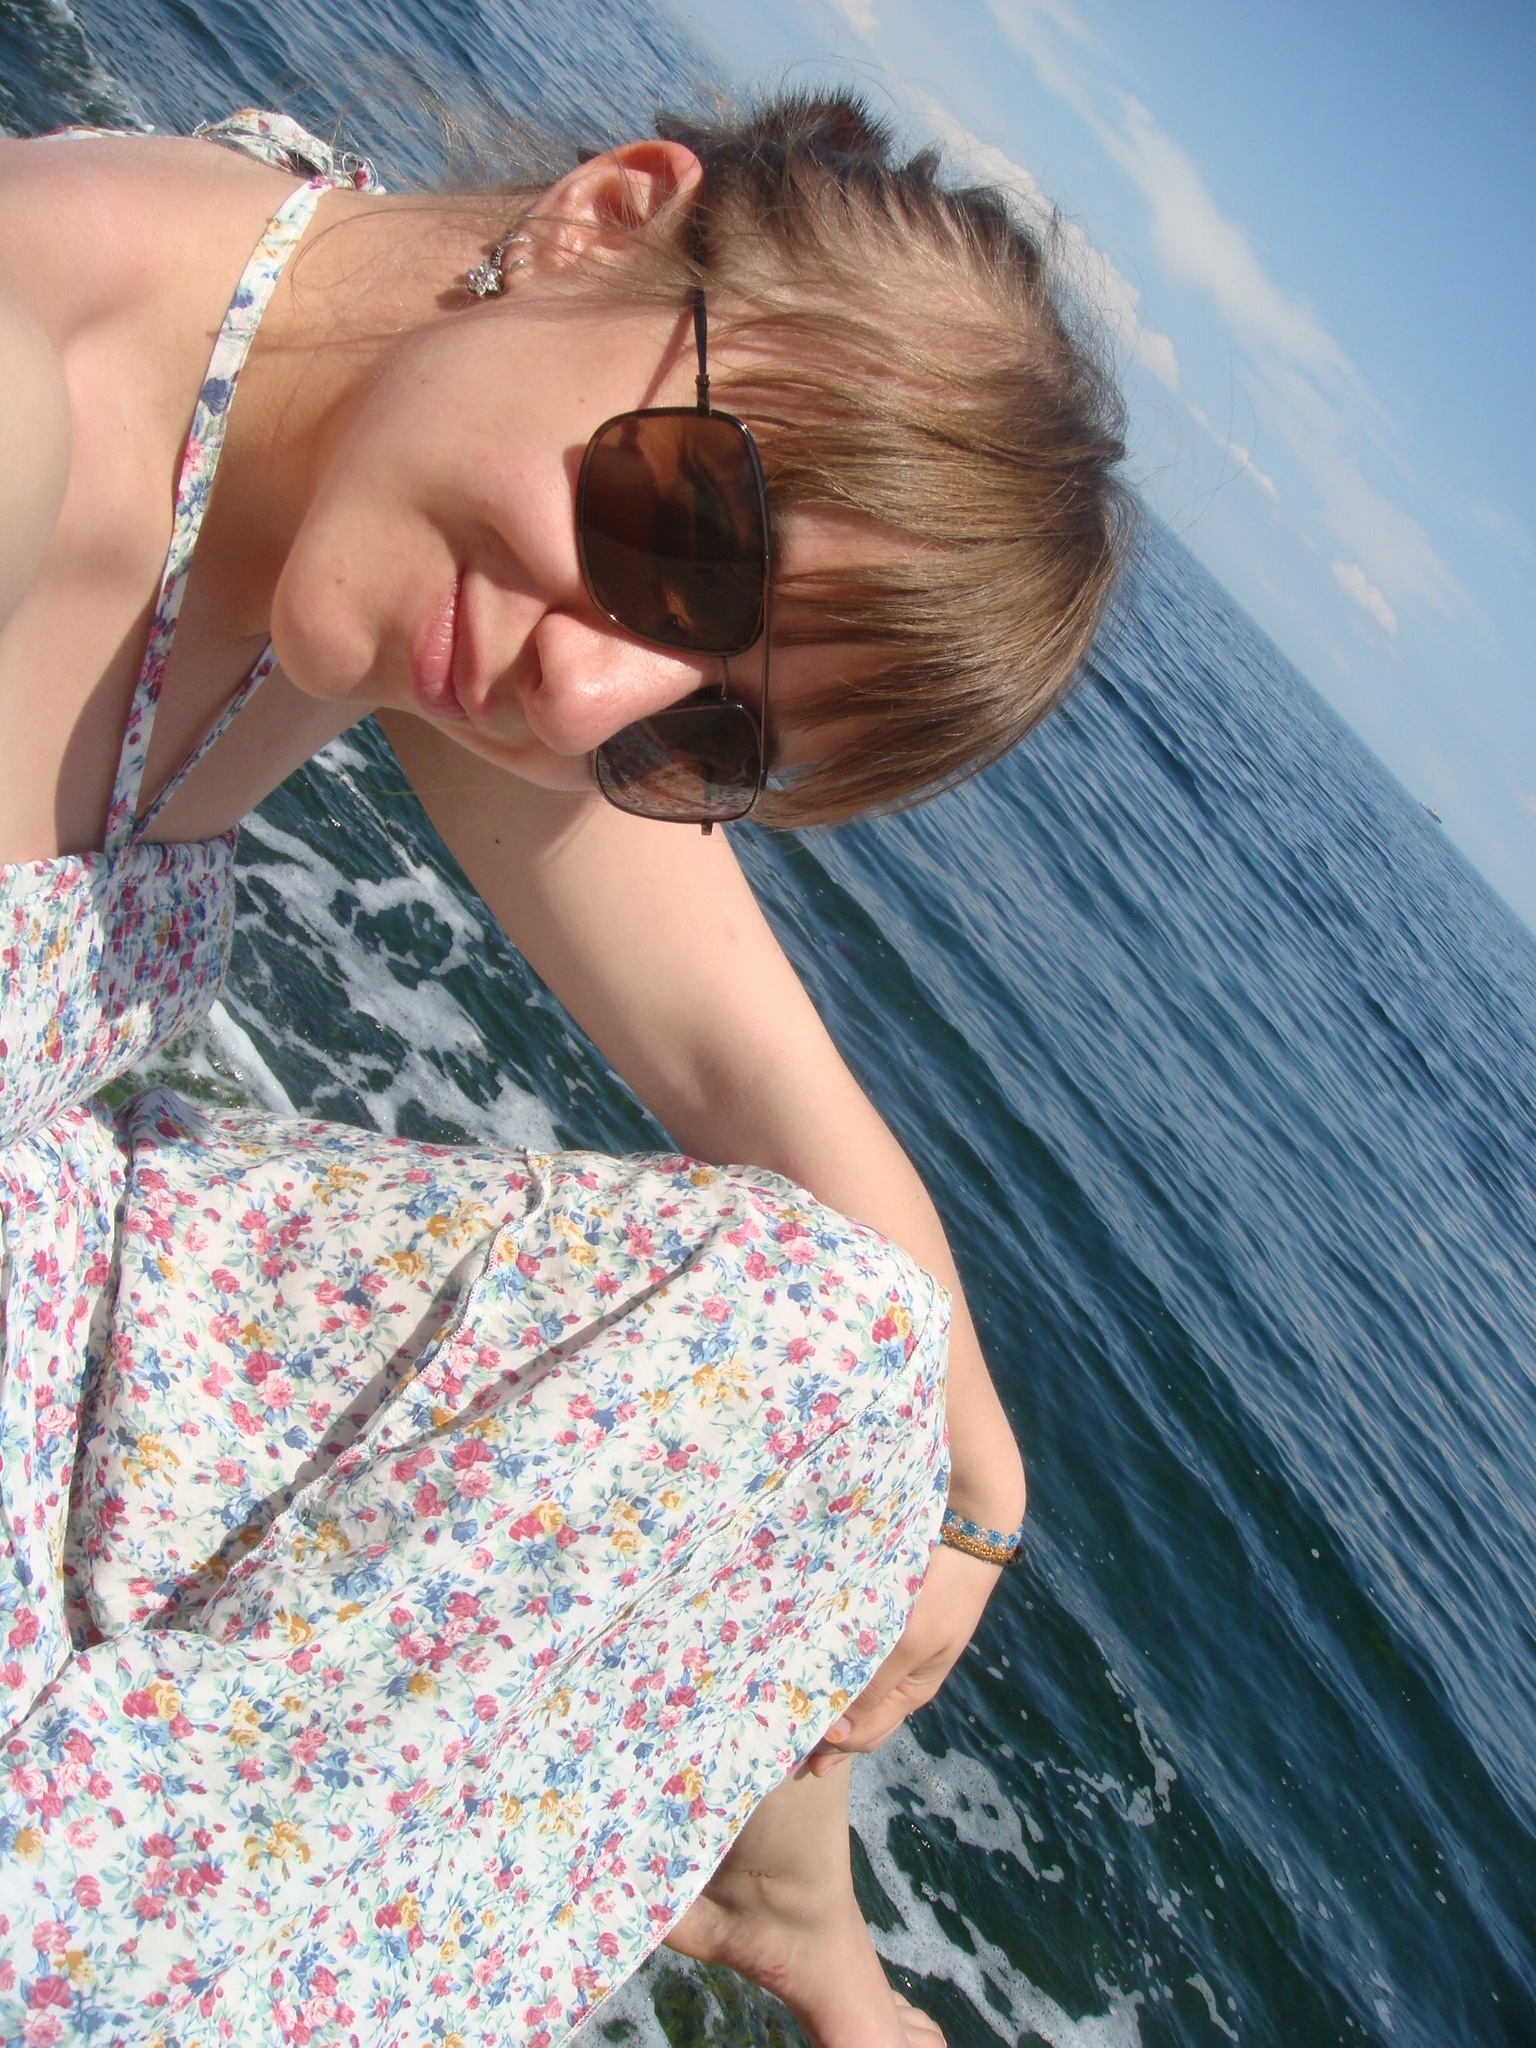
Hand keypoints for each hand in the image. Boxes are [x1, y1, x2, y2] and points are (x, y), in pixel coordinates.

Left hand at [804, 1540, 1001, 1776]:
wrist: (966, 1537)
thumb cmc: (939, 1593)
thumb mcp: (909, 1645)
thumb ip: (875, 1686)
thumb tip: (840, 1733)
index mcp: (909, 1694)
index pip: (863, 1735)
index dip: (829, 1743)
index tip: (792, 1736)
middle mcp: (900, 1681)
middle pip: (859, 1722)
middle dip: (825, 1733)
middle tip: (783, 1737)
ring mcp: (895, 1655)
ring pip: (855, 1694)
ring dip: (825, 1702)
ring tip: (787, 1707)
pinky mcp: (886, 1628)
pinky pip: (856, 1663)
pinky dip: (832, 1672)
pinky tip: (807, 1667)